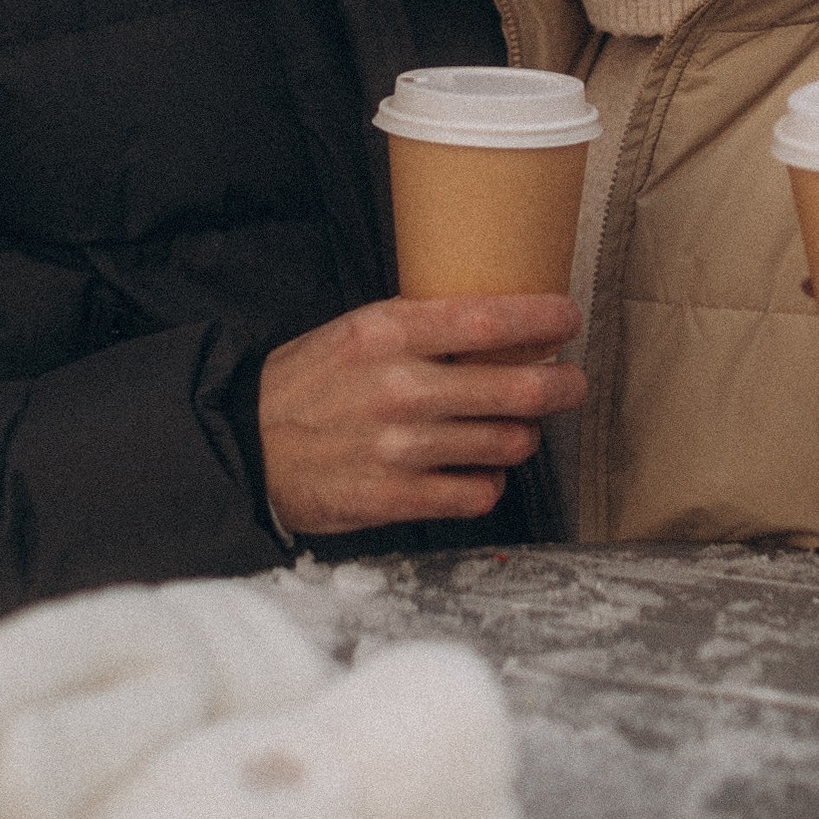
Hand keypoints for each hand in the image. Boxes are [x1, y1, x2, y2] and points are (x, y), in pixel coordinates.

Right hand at [259, 295, 583, 538]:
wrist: (248, 446)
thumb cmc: (309, 383)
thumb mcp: (357, 331)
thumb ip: (422, 326)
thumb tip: (499, 324)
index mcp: (388, 333)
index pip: (489, 320)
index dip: (543, 320)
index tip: (567, 319)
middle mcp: (401, 389)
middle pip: (516, 389)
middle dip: (560, 386)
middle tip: (570, 382)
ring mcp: (401, 448)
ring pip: (507, 444)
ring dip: (522, 436)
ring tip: (514, 428)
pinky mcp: (396, 499)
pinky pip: (478, 494)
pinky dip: (489, 482)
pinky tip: (477, 470)